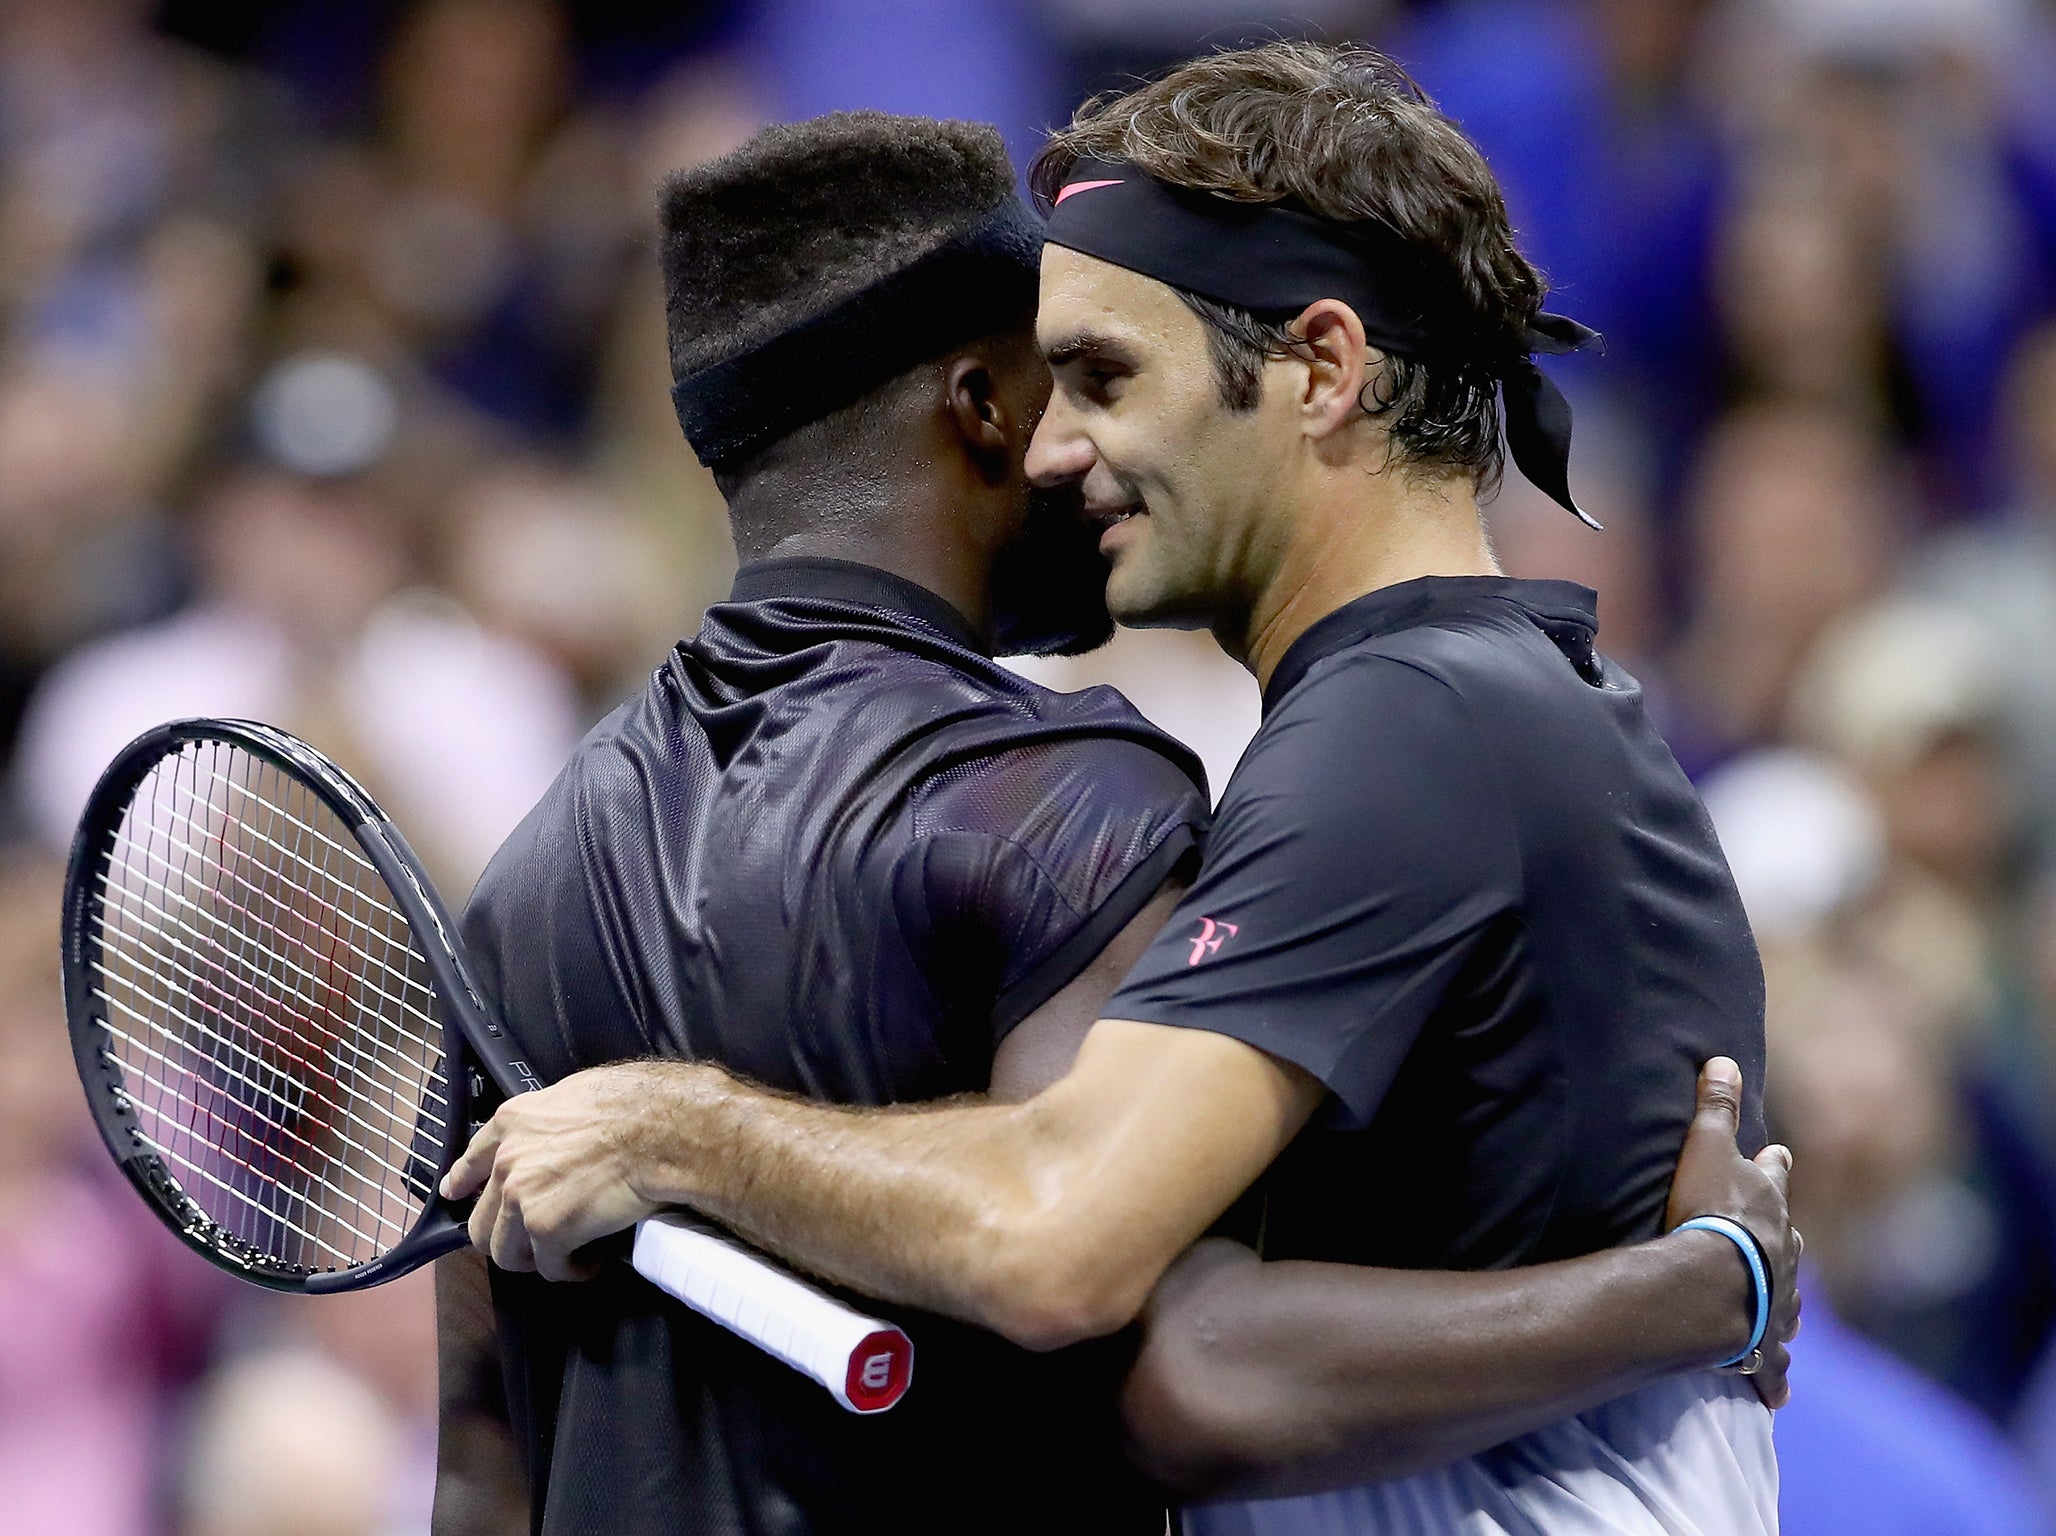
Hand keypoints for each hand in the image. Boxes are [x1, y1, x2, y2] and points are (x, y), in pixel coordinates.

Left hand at [440, 1064, 665, 1281]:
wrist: (657, 1129)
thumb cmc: (633, 1106)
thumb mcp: (575, 1095)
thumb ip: (550, 1122)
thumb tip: (560, 1138)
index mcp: (513, 1123)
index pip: (472, 1160)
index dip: (463, 1182)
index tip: (457, 1194)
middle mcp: (507, 1162)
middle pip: (481, 1222)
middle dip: (505, 1237)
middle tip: (536, 1242)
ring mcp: (521, 1199)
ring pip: (505, 1253)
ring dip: (535, 1258)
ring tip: (567, 1255)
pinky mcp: (547, 1231)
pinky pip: (550, 1268)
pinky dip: (572, 1270)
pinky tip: (591, 1263)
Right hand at [1663, 1057, 1800, 1407]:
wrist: (1714, 1288)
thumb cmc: (1706, 1214)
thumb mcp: (1705, 1149)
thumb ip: (1714, 1107)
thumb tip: (1724, 1059)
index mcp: (1767, 1204)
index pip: (1775, 1174)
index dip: (1773, 1164)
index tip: (1778, 1155)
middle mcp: (1784, 1252)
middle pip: (1790, 1239)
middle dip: (1782, 1237)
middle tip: (1772, 1238)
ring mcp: (1780, 1302)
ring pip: (1790, 1301)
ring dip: (1784, 1302)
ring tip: (1777, 1308)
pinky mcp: (1765, 1347)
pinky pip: (1775, 1365)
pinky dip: (1777, 1375)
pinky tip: (1779, 1392)